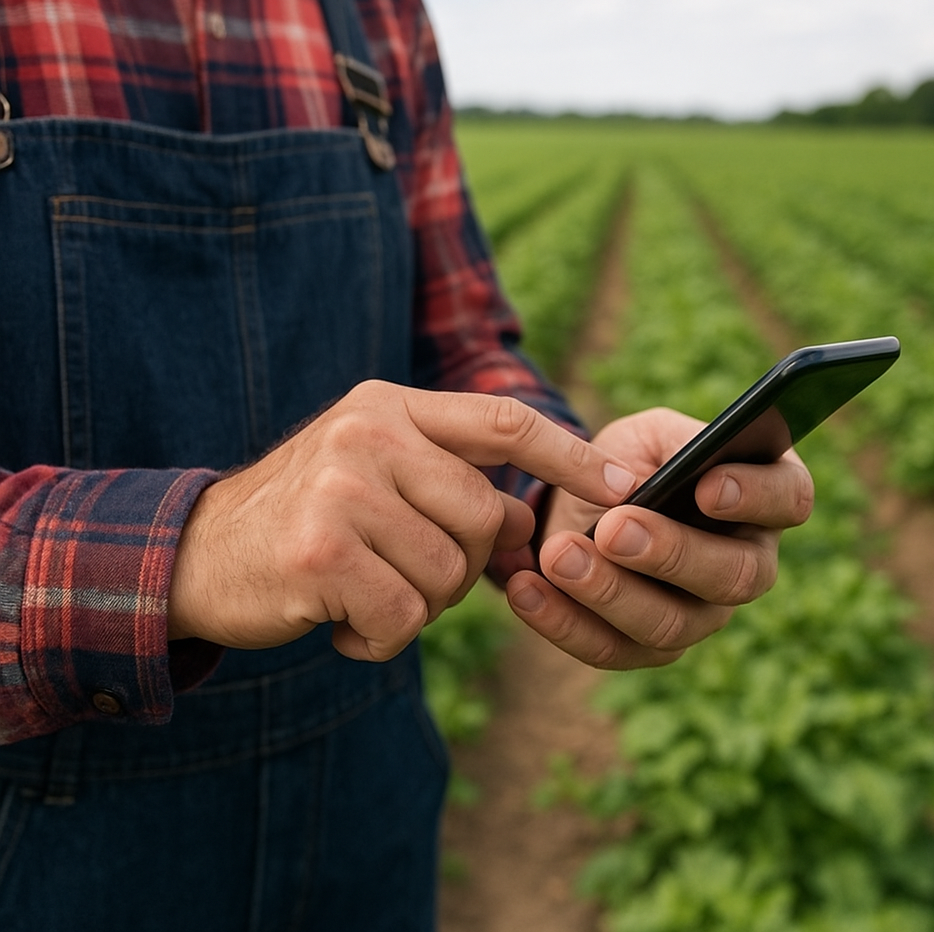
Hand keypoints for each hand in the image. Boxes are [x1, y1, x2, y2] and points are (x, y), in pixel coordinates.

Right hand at [168, 382, 636, 660]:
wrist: (196, 553)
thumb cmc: (306, 519)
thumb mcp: (374, 476)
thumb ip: (448, 486)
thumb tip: (526, 531)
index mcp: (390, 406)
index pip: (503, 421)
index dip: (568, 455)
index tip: (624, 483)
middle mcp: (369, 433)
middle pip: (485, 518)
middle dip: (460, 567)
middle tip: (402, 575)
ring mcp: (342, 488)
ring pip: (448, 575)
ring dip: (417, 606)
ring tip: (362, 593)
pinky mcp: (320, 550)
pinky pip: (404, 618)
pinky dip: (381, 640)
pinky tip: (341, 625)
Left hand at [505, 407, 814, 668]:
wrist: (578, 508)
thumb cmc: (628, 464)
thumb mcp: (646, 436)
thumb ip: (670, 444)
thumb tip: (679, 471)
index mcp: (761, 495)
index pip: (788, 498)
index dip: (756, 496)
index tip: (707, 488)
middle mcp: (747, 562)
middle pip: (735, 576)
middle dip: (671, 553)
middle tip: (613, 528)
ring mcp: (703, 614)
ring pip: (671, 625)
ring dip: (609, 592)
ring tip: (557, 555)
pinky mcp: (648, 648)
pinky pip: (612, 649)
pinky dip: (564, 622)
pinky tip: (527, 591)